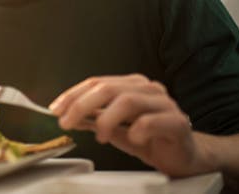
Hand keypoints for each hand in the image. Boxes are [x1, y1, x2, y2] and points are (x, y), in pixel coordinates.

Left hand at [49, 74, 213, 176]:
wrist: (183, 156)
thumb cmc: (148, 138)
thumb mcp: (113, 128)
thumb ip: (92, 119)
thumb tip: (65, 114)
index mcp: (131, 85)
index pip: (96, 82)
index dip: (73, 95)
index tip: (55, 110)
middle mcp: (147, 89)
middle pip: (108, 89)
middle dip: (81, 105)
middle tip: (67, 123)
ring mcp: (164, 104)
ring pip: (128, 101)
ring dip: (106, 119)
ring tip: (100, 137)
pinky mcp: (178, 122)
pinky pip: (152, 121)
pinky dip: (137, 130)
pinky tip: (131, 139)